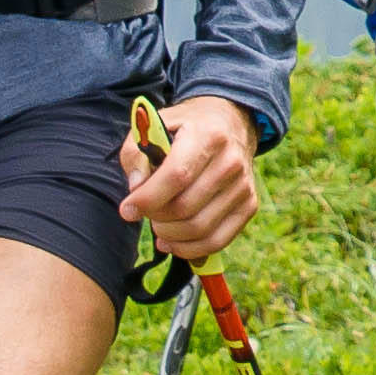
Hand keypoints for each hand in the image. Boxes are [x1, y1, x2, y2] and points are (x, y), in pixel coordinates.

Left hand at [121, 97, 261, 262]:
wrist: (231, 125)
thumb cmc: (186, 128)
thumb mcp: (156, 126)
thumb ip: (136, 154)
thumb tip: (136, 189)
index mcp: (207, 136)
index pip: (177, 176)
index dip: (148, 198)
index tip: (127, 209)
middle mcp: (230, 162)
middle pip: (185, 207)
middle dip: (155, 217)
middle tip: (143, 212)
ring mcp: (243, 187)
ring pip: (199, 229)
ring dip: (169, 235)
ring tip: (157, 224)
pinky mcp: (248, 206)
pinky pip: (216, 241)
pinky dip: (189, 249)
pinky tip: (172, 242)